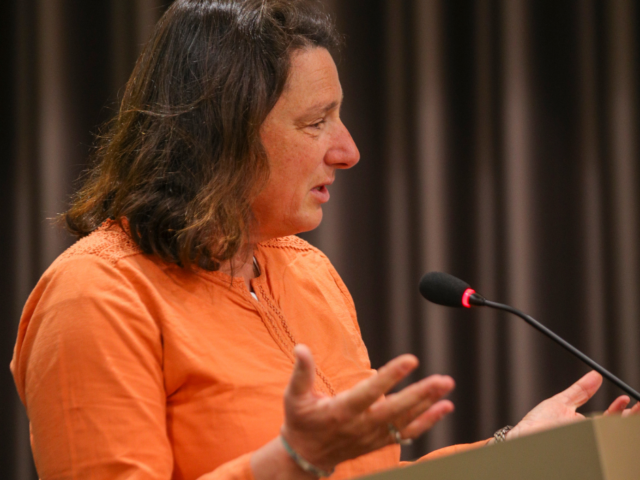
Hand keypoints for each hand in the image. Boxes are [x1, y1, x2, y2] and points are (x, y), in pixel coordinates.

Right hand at [280, 345, 454, 471]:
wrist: (306, 457)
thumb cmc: (300, 422)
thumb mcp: (294, 397)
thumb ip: (301, 372)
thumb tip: (301, 348)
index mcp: (341, 411)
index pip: (370, 392)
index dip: (391, 376)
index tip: (410, 360)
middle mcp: (360, 426)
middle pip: (396, 410)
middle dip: (421, 394)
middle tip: (442, 379)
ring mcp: (372, 436)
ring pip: (406, 421)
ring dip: (429, 404)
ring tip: (446, 385)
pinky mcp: (379, 442)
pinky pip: (408, 433)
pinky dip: (428, 421)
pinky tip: (444, 407)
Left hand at [509, 371, 639, 440]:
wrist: (524, 437)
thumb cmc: (538, 424)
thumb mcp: (561, 402)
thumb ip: (580, 390)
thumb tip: (596, 375)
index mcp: (585, 425)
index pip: (610, 418)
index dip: (621, 409)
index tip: (626, 398)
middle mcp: (589, 434)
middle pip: (618, 427)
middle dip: (632, 416)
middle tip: (639, 406)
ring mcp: (588, 441)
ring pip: (613, 434)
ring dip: (625, 422)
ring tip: (632, 411)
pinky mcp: (586, 447)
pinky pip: (602, 441)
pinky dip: (610, 430)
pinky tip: (613, 421)